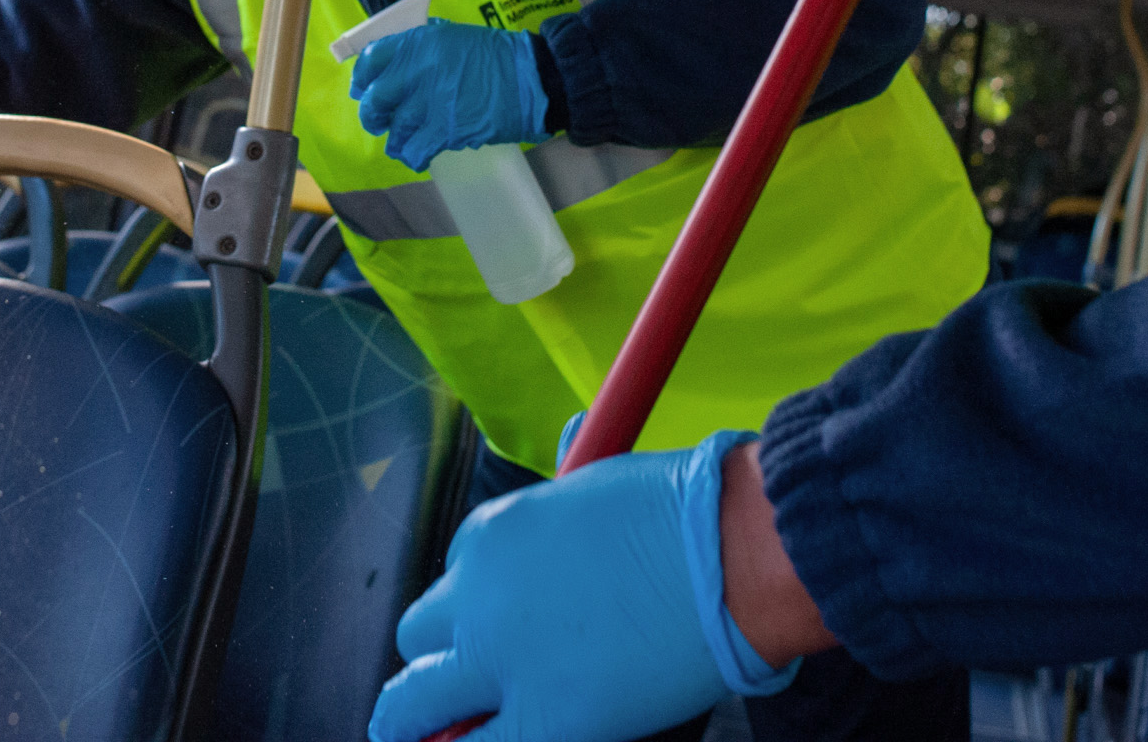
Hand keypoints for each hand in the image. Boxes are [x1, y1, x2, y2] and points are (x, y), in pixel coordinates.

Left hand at [349, 20, 546, 171]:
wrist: (531, 79)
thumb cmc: (496, 56)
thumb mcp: (453, 36)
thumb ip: (422, 47)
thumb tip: (397, 64)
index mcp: (418, 43)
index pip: (371, 59)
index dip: (362, 78)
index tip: (363, 89)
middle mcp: (417, 71)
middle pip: (376, 99)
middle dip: (373, 115)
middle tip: (380, 121)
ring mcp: (430, 103)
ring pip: (395, 130)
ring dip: (397, 139)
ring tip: (405, 143)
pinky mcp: (445, 130)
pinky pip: (415, 150)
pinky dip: (414, 156)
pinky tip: (420, 156)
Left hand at [368, 433, 794, 741]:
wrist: (734, 557)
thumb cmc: (688, 513)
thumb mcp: (602, 476)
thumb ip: (569, 489)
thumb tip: (573, 435)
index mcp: (491, 533)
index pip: (458, 575)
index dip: (481, 603)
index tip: (507, 618)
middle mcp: (478, 593)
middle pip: (420, 635)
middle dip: (440, 658)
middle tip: (459, 682)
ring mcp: (501, 658)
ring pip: (413, 701)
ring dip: (416, 718)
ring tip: (425, 734)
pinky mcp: (543, 718)